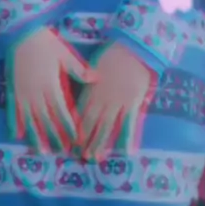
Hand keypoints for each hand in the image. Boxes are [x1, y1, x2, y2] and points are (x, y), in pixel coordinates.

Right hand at [7, 26, 95, 152]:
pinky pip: (13, 110)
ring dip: (36, 136)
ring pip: (30, 119)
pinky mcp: (13, 89)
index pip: (62, 111)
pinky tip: (16, 135)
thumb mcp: (65, 54)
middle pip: (47, 119)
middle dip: (55, 137)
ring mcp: (23, 92)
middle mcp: (36, 93)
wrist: (22, 33)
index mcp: (51, 85)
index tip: (76, 140)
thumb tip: (97, 79)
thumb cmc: (47, 43)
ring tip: (42, 152)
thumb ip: (79, 69)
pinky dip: (15, 123)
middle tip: (62, 152)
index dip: (69, 127)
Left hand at [77, 42, 154, 159]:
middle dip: (85, 140)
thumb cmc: (114, 54)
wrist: (134, 48)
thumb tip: (80, 93)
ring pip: (107, 127)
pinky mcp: (133, 103)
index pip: (80, 112)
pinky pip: (130, 124)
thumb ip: (87, 80)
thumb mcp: (96, 65)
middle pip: (91, 123)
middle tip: (80, 156)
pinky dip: (127, 139)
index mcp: (92, 88)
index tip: (70, 140)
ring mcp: (118, 102)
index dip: (75, 127)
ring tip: (95, 157)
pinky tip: (126, 153)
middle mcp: (103, 98)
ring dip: (100, 143)